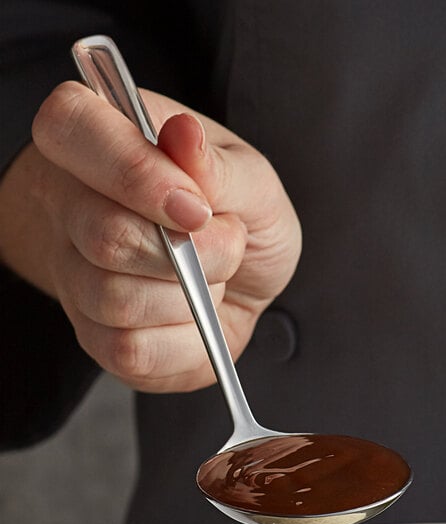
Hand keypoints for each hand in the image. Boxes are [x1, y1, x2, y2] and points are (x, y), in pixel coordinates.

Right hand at [0, 82, 300, 391]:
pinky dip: (186, 340)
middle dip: (194, 253)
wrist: (244, 275)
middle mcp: (75, 206)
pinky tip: (196, 315)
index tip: (198, 207)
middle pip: (105, 237)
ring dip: (193, 297)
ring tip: (212, 277)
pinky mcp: (94, 335)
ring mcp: (76, 275)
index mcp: (106, 140)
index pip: (71, 128)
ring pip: (117, 301)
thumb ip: (218, 166)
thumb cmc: (241, 217)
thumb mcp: (251, 180)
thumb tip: (182, 136)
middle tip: (229, 242)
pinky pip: (130, 350)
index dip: (136, 174)